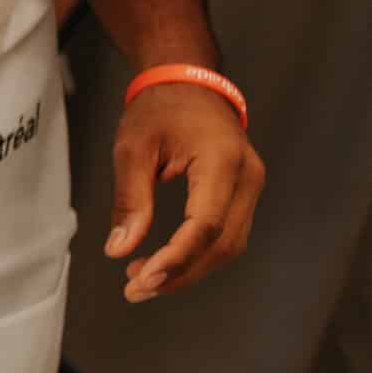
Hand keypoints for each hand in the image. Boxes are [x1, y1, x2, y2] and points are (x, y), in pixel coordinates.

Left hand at [106, 82, 264, 301]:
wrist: (188, 83)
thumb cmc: (160, 109)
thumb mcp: (133, 149)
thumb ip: (131, 200)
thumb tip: (120, 249)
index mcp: (221, 160)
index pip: (206, 224)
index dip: (176, 258)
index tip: (143, 280)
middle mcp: (247, 176)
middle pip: (222, 243)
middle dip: (180, 273)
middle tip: (136, 289)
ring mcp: (251, 185)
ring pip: (229, 245)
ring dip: (189, 269)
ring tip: (143, 280)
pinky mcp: (244, 192)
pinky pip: (228, 233)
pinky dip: (198, 254)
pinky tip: (164, 263)